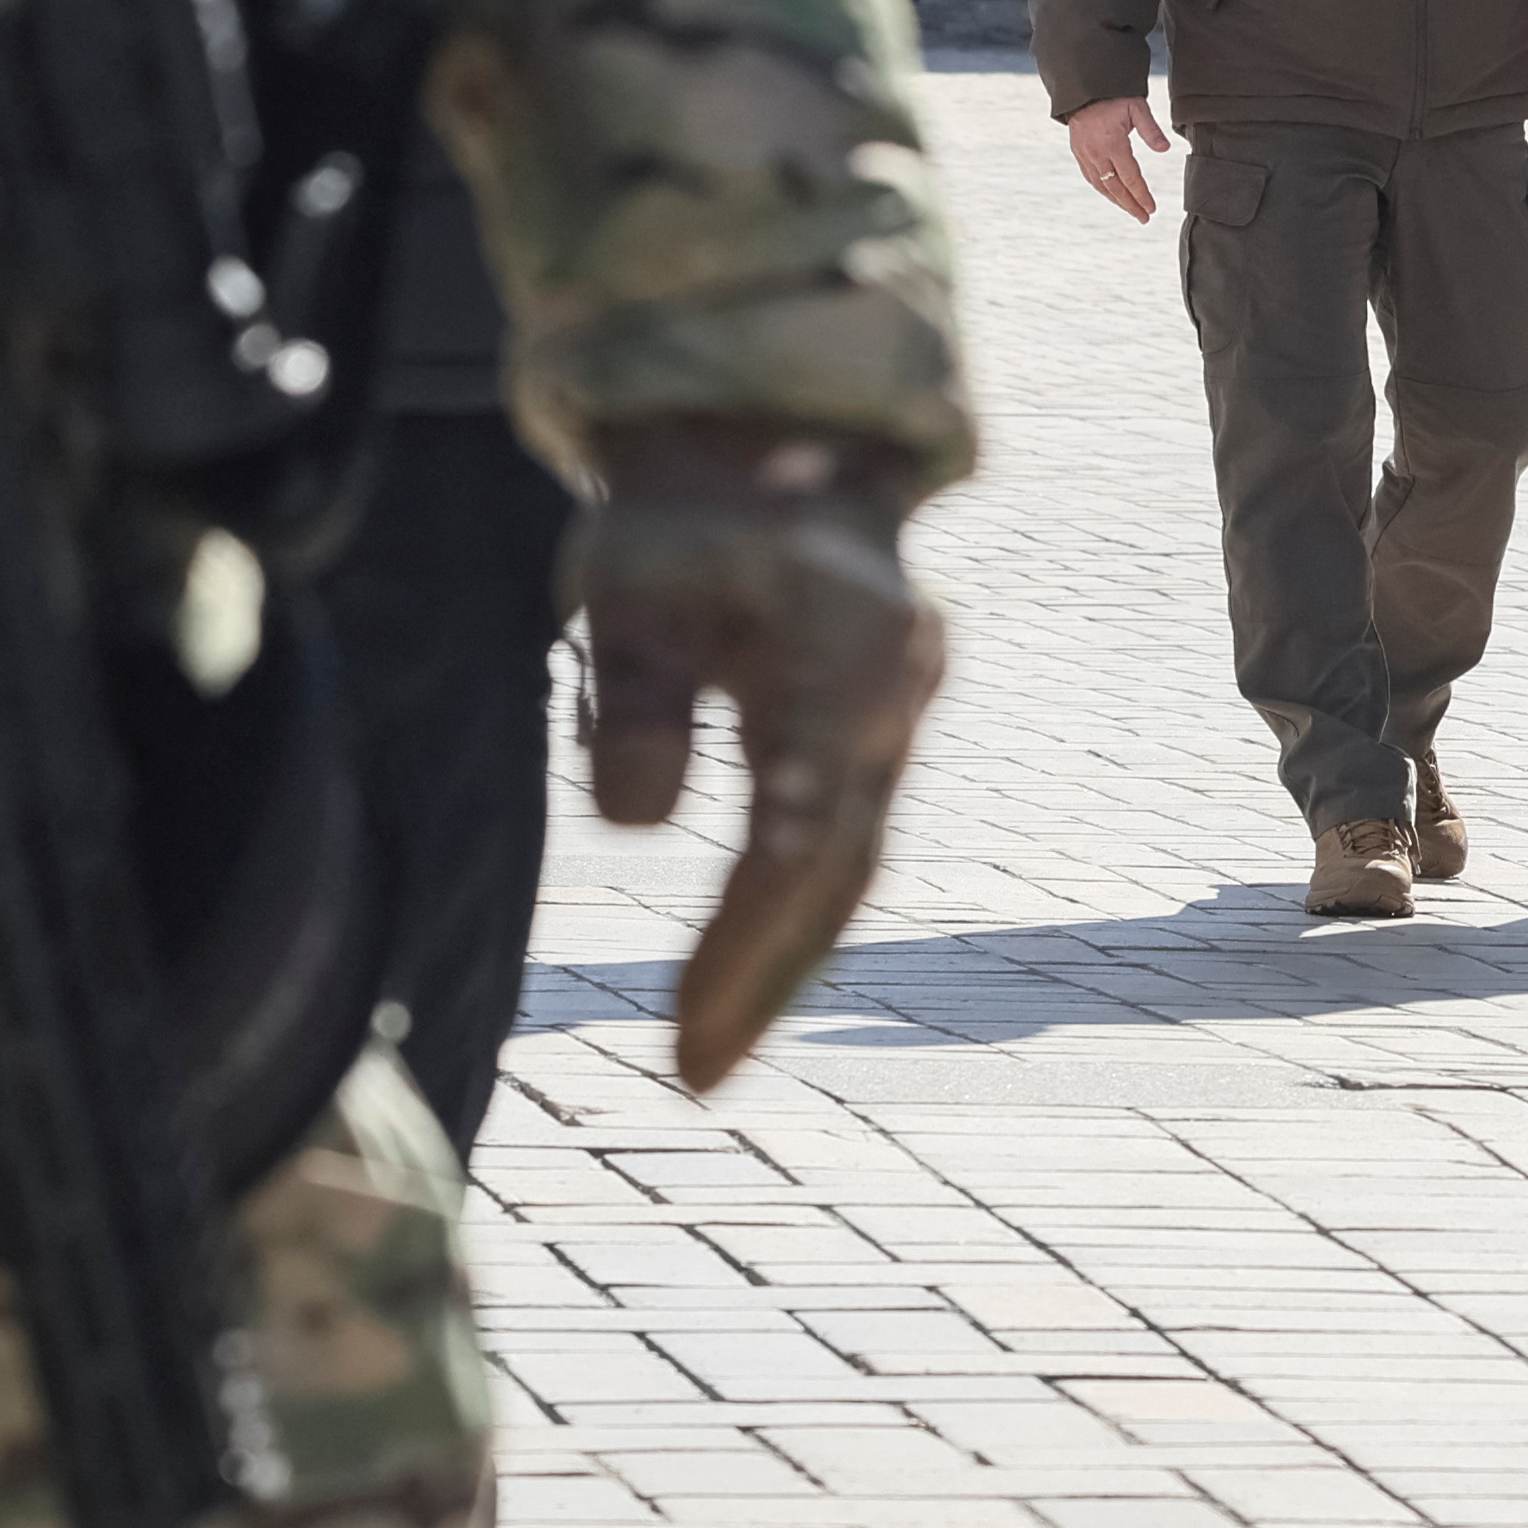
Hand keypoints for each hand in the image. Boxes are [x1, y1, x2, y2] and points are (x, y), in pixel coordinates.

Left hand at [571, 422, 945, 1092]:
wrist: (770, 454)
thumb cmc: (681, 523)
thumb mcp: (625, 586)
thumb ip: (633, 698)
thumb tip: (635, 826)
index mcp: (841, 645)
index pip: (801, 822)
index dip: (748, 927)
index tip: (691, 1016)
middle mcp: (897, 686)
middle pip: (841, 862)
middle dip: (766, 972)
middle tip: (694, 1074)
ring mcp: (902, 711)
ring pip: (852, 861)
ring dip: (782, 960)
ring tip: (705, 1056)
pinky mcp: (882, 733)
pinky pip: (846, 841)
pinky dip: (792, 912)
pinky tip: (734, 981)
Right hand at [1063, 96, 1171, 222]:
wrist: (1084, 89)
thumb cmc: (1113, 97)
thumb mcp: (1137, 108)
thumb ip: (1150, 130)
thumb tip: (1164, 150)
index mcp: (1113, 145)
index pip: (1131, 178)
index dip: (1142, 195)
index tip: (1151, 208)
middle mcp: (1097, 154)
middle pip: (1116, 188)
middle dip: (1131, 205)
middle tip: (1144, 218)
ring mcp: (1085, 155)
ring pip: (1101, 186)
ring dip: (1116, 200)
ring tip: (1130, 210)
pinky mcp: (1078, 153)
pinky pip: (1090, 177)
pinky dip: (1102, 189)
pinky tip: (1111, 194)